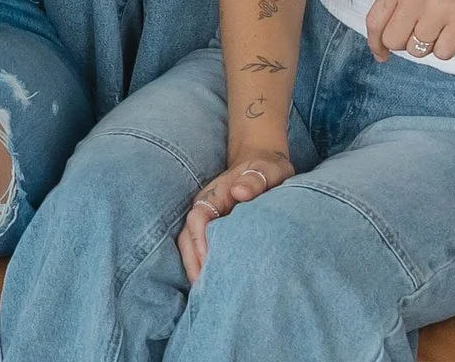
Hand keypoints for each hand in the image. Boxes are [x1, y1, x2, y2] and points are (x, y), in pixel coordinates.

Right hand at [178, 151, 293, 283]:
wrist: (261, 162)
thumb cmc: (267, 169)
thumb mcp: (268, 171)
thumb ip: (255, 180)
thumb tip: (238, 192)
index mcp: (216, 193)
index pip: (198, 218)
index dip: (199, 241)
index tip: (209, 262)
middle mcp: (205, 205)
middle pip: (186, 235)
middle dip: (192, 262)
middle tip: (203, 289)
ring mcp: (205, 215)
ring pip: (187, 243)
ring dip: (192, 266)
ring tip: (203, 292)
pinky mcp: (210, 225)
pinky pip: (196, 246)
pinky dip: (198, 263)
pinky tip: (208, 282)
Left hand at [367, 0, 454, 62]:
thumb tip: (387, 33)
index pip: (375, 21)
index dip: (375, 43)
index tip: (381, 53)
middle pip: (393, 40)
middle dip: (403, 43)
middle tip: (418, 33)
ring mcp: (438, 8)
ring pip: (418, 50)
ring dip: (427, 45)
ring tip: (440, 26)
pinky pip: (443, 53)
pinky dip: (446, 48)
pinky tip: (452, 32)